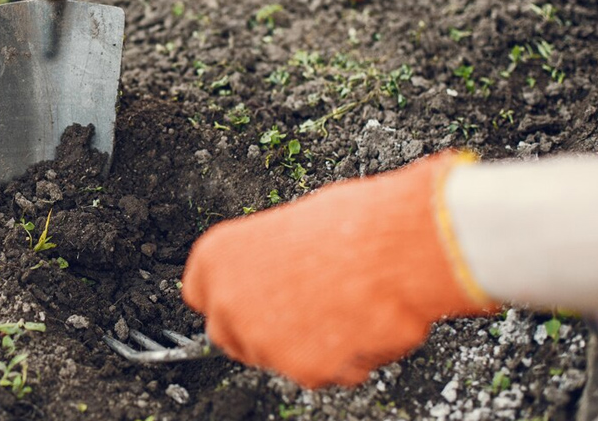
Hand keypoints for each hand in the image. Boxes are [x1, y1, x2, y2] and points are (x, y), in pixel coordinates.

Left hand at [181, 151, 495, 387]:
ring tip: (345, 304)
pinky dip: (342, 358)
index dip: (232, 298)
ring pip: (278, 357)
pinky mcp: (300, 369)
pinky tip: (361, 322)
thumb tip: (273, 279)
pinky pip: (321, 373)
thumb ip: (265, 262)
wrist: (397, 248)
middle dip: (263, 329)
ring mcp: (261, 340)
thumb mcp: (292, 227)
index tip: (251, 299)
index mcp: (217, 256)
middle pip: (231, 334)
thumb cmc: (354, 224)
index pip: (200, 294)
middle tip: (304, 310)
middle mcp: (228, 300)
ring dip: (307, 343)